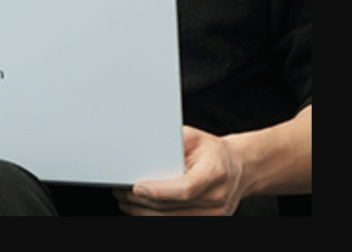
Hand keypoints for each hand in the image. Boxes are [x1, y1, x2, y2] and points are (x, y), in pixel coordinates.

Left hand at [113, 126, 245, 215]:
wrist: (240, 168)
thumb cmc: (213, 152)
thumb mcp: (194, 137)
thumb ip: (172, 141)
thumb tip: (145, 146)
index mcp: (215, 172)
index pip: (185, 189)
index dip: (159, 191)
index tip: (136, 188)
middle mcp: (217, 197)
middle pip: (174, 207)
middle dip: (142, 202)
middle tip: (120, 192)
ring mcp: (216, 214)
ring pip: (173, 220)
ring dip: (144, 213)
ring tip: (126, 202)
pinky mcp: (210, 221)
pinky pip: (179, 224)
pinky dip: (156, 218)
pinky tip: (141, 211)